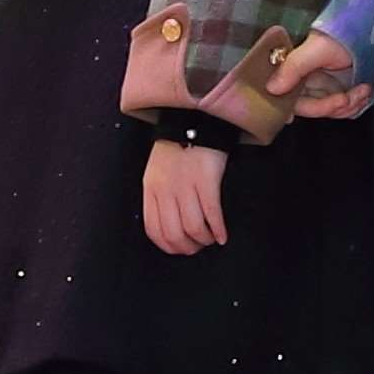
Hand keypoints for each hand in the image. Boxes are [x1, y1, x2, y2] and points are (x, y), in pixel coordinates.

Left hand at [143, 139, 230, 254]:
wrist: (193, 123)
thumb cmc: (176, 151)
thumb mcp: (157, 174)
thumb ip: (159, 199)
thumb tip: (169, 228)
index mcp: (151, 189)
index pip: (154, 229)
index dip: (168, 246)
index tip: (180, 249)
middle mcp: (166, 190)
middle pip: (174, 233)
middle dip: (188, 247)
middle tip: (198, 247)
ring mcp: (185, 185)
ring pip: (193, 227)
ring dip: (204, 240)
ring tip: (211, 239)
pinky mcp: (206, 180)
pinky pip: (211, 213)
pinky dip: (218, 229)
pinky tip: (222, 236)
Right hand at [272, 29, 371, 120]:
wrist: (366, 31)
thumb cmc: (339, 33)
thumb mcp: (316, 49)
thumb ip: (294, 67)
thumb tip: (271, 88)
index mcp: (293, 73)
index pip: (290, 101)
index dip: (301, 108)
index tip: (318, 109)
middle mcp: (306, 84)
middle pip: (313, 110)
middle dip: (333, 106)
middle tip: (346, 97)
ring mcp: (324, 90)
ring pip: (331, 112)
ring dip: (349, 106)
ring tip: (362, 89)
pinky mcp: (340, 93)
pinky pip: (345, 109)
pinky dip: (356, 104)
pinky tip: (364, 91)